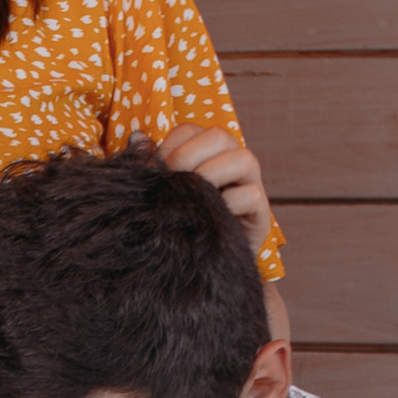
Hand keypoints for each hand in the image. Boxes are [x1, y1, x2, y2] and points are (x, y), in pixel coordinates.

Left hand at [156, 120, 273, 255]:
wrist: (203, 265)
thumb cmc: (182, 223)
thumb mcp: (165, 192)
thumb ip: (154, 166)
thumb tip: (136, 138)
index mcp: (207, 150)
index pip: (190, 131)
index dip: (170, 146)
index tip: (156, 171)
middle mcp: (232, 160)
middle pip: (219, 136)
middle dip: (189, 156)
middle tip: (173, 182)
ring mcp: (250, 184)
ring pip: (244, 159)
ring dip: (212, 174)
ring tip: (193, 197)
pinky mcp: (261, 211)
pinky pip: (251, 195)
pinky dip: (229, 203)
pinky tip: (209, 217)